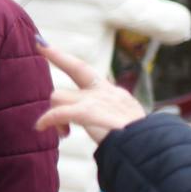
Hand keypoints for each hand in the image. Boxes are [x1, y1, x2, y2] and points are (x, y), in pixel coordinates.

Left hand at [33, 43, 147, 143]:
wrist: (150, 146)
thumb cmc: (141, 144)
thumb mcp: (128, 126)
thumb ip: (111, 121)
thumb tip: (104, 128)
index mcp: (114, 95)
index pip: (89, 74)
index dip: (70, 61)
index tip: (54, 47)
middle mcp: (105, 92)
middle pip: (78, 67)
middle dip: (58, 54)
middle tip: (40, 45)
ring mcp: (96, 100)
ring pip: (59, 95)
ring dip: (52, 114)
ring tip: (62, 133)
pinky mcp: (88, 112)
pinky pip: (57, 113)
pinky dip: (46, 119)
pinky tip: (41, 128)